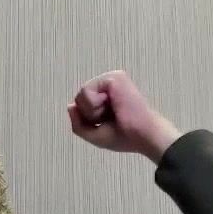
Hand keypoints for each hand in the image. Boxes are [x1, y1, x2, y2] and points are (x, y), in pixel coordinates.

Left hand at [67, 70, 183, 163]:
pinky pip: (86, 90)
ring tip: (112, 112)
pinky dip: (94, 105)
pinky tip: (112, 105)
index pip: (82, 104)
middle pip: (79, 98)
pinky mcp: (112, 77)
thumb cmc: (125, 136)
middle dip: (89, 115)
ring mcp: (111, 79)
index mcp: (107, 97)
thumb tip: (70, 106)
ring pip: (81, 94)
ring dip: (92, 111)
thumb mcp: (94, 134)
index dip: (88, 119)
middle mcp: (108, 86)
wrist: (142, 135)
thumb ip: (78, 123)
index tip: (108, 123)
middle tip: (110, 119)